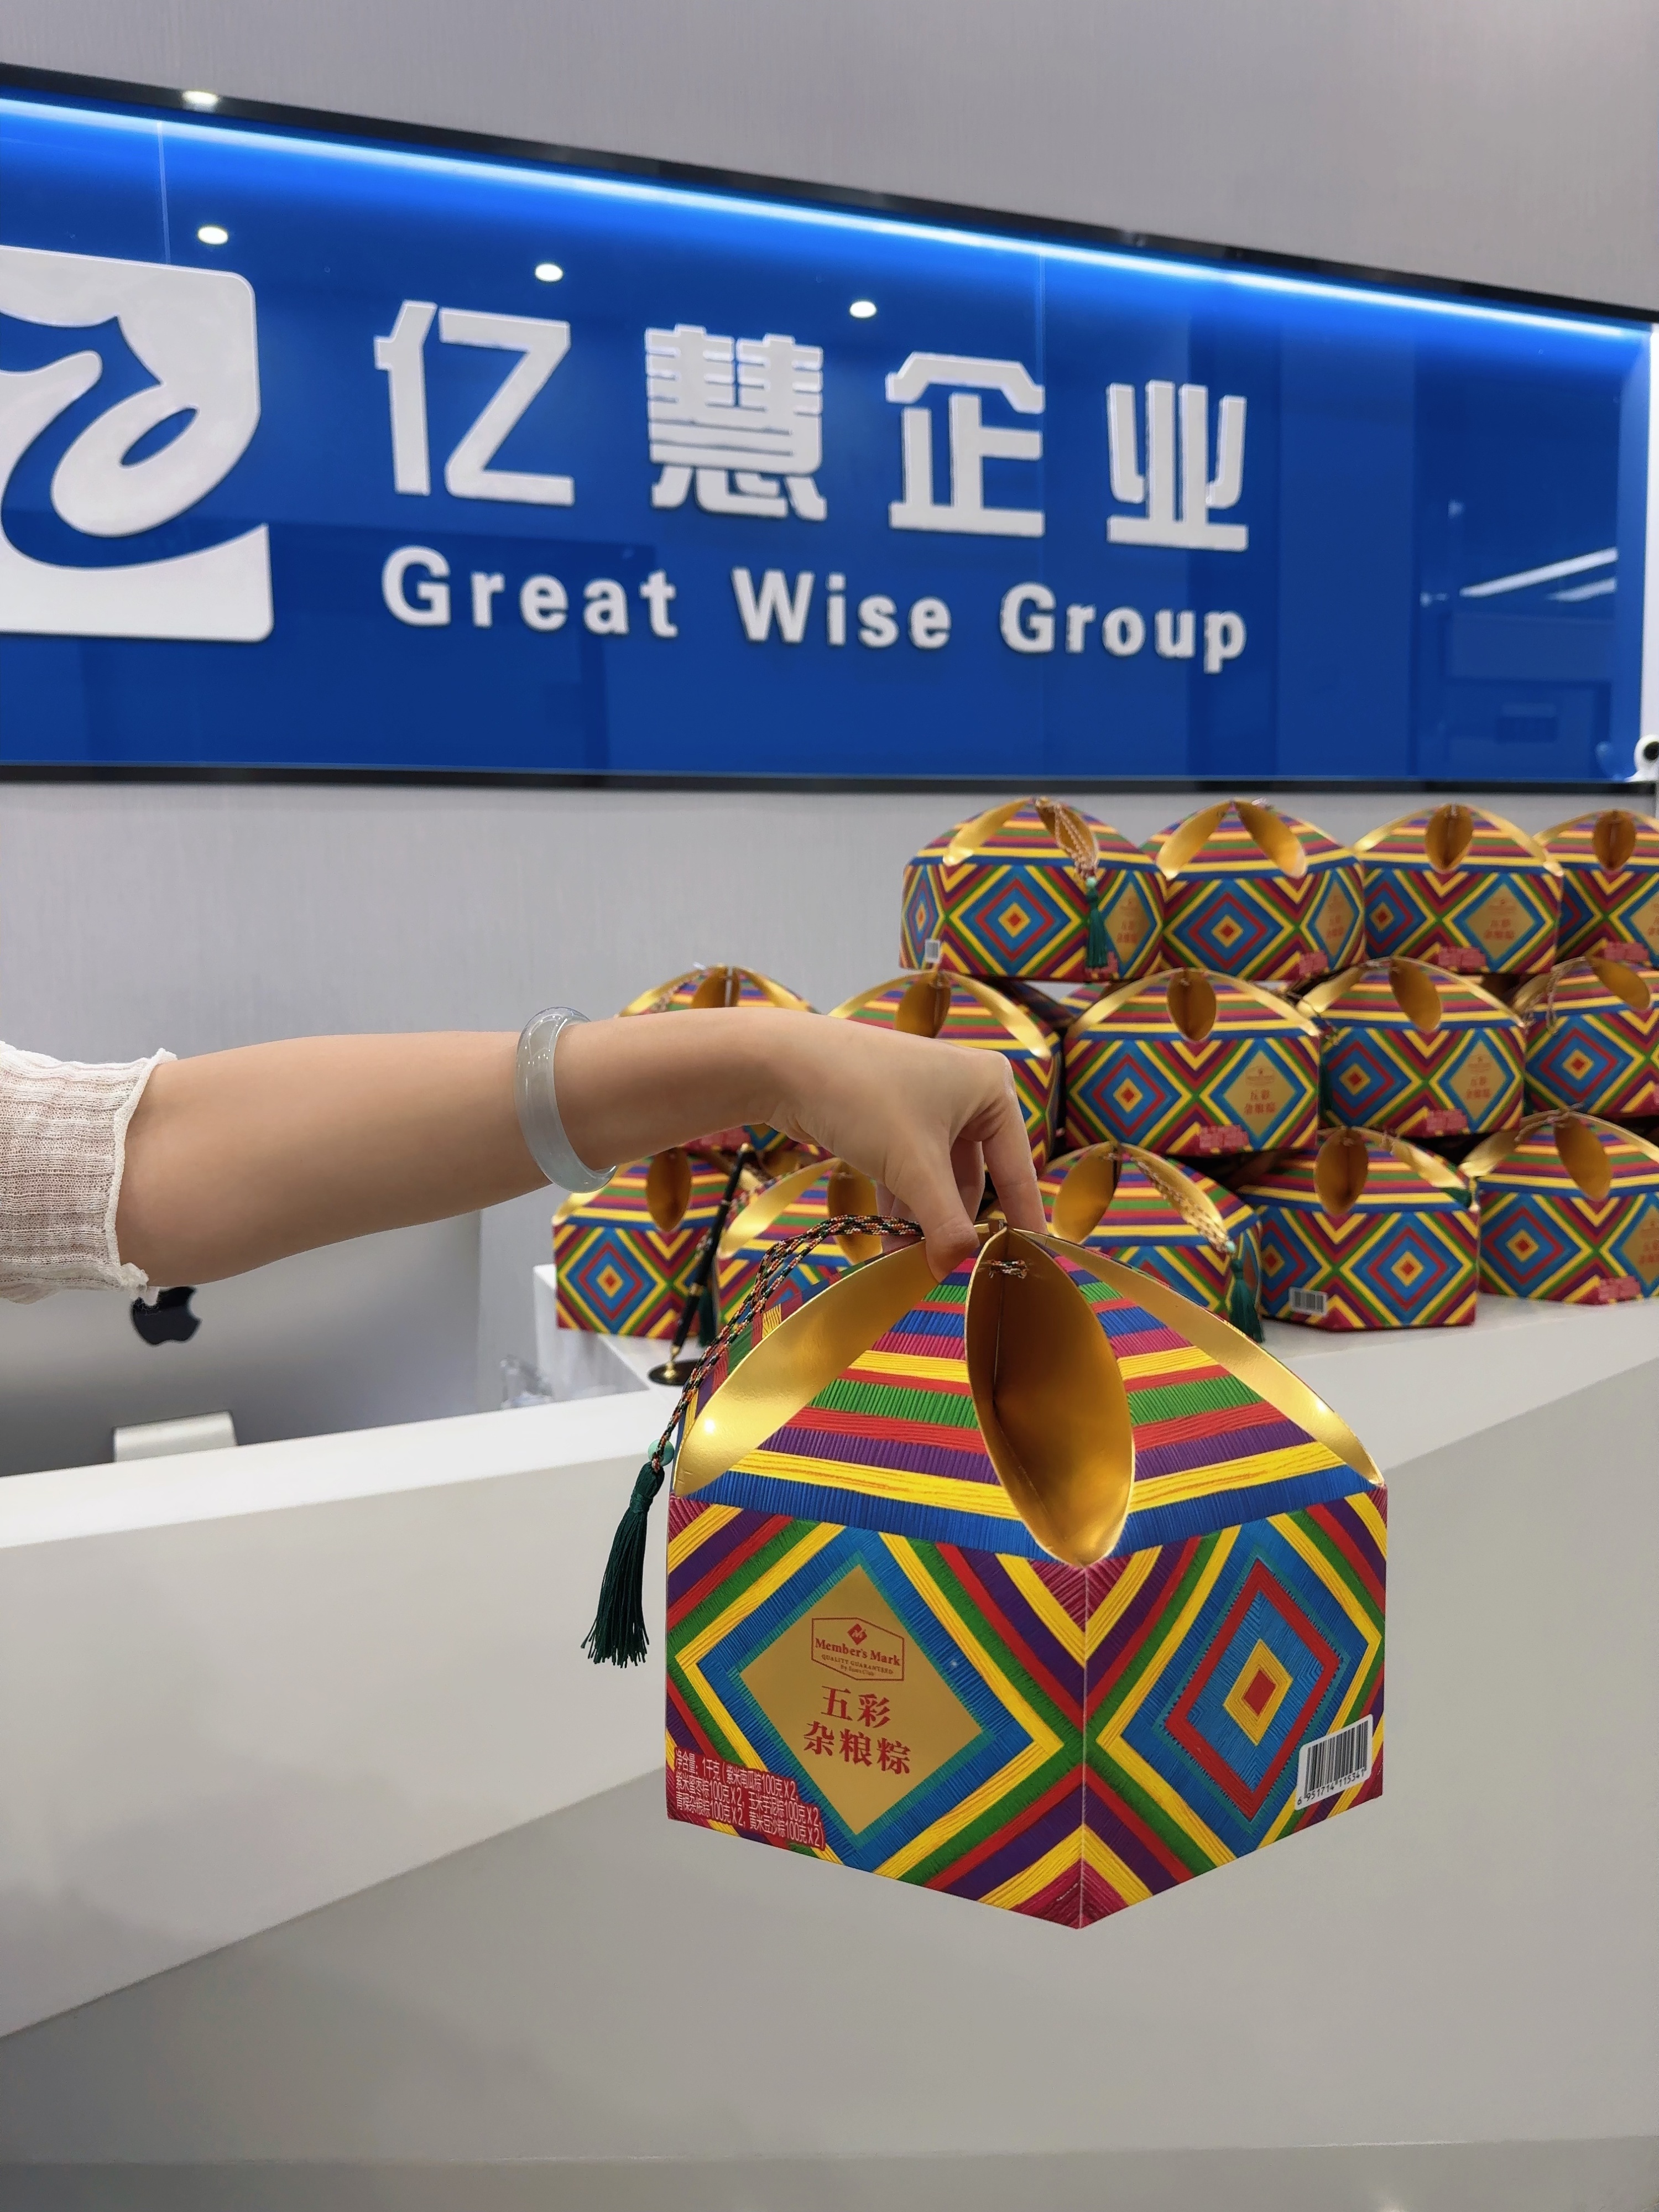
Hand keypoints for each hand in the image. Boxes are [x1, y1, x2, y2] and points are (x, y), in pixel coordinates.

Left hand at [557, 1008, 1044, 1278]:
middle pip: (973, 1177)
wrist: (783, 1063)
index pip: (1016, 1170)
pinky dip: (902, 1205)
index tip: (1026, 1264)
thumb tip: (958, 1269)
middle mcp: (966, 1091)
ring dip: (923, 1222)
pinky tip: (891, 1248)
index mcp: (992, 1089)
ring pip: (936, 1178)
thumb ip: (944, 1223)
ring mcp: (927, 1103)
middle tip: (949, 1273)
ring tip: (913, 1270)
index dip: (1020, 1220)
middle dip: (954, 1225)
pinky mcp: (891, 1116)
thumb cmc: (861, 1098)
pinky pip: (909, 1170)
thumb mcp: (913, 1166)